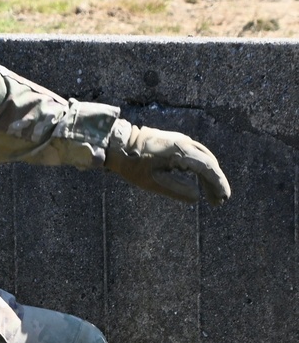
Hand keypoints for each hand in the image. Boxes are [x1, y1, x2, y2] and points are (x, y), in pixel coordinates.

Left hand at [105, 122, 230, 206]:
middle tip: (219, 202)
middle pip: (209, 163)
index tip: (224, 197)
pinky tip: (200, 182)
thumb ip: (177, 189)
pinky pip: (194, 155)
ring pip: (203, 159)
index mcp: (181, 152)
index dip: (218, 183)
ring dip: (208, 177)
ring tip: (211, 196)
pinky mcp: (176, 142)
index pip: (208, 168)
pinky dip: (200, 170)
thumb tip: (197, 197)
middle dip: (215, 183)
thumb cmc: (133, 164)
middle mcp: (185, 143)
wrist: (119, 144)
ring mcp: (181, 140)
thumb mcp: (153, 182)